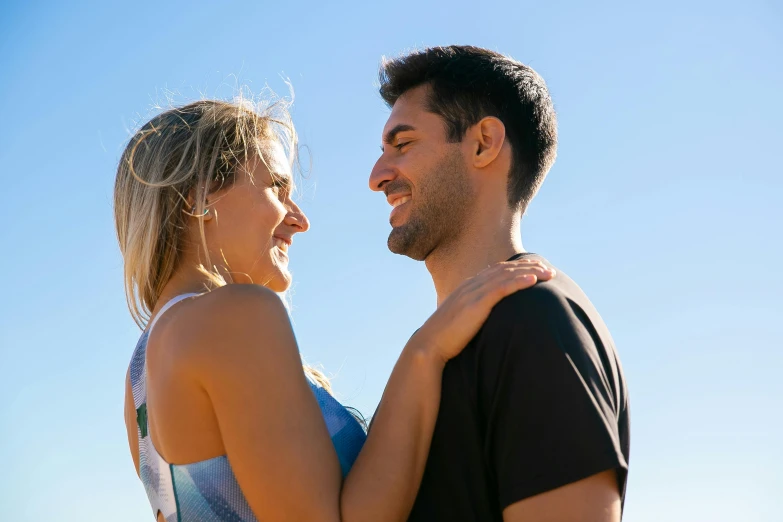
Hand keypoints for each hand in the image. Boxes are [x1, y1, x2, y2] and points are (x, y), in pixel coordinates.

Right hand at [413, 259, 554, 364]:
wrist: (430, 345)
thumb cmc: (445, 338)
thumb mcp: (461, 321)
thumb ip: (474, 314)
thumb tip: (486, 321)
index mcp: (468, 288)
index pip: (497, 271)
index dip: (518, 268)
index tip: (536, 270)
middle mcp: (472, 285)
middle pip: (505, 269)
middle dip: (529, 266)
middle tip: (549, 269)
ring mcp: (474, 293)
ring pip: (507, 275)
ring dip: (530, 272)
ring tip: (548, 273)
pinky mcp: (477, 303)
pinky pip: (502, 288)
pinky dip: (519, 281)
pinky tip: (533, 281)